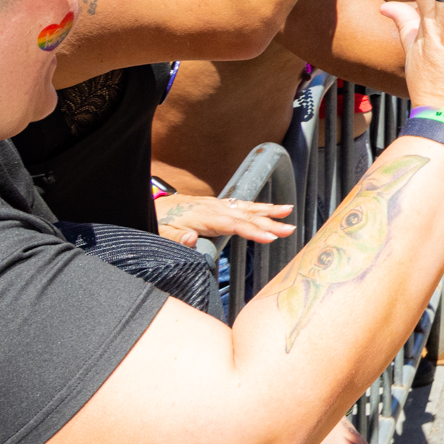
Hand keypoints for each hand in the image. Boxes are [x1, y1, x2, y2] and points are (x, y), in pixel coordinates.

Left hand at [155, 190, 294, 245]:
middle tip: (289, 228)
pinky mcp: (218, 206)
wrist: (154, 205)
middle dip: (270, 221)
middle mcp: (215, 208)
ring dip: (269, 210)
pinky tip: (270, 209)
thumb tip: (191, 239)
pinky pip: (242, 205)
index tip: (271, 236)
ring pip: (247, 208)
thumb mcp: (162, 232)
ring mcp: (218, 205)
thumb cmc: (159, 220)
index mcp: (205, 217)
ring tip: (288, 211)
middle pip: (247, 215)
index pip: (234, 225)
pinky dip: (258, 207)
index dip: (254, 231)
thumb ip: (176, 237)